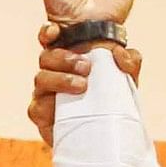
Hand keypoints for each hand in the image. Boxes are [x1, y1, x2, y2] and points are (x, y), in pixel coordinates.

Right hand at [25, 29, 141, 141]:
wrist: (109, 134)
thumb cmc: (112, 101)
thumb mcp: (127, 78)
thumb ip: (130, 61)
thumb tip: (119, 54)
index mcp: (69, 57)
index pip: (50, 38)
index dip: (48, 32)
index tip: (55, 32)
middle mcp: (54, 71)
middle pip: (46, 57)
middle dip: (64, 59)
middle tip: (86, 67)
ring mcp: (46, 93)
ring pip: (40, 79)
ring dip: (60, 80)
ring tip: (82, 87)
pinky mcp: (42, 115)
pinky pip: (35, 108)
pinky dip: (46, 107)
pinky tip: (59, 109)